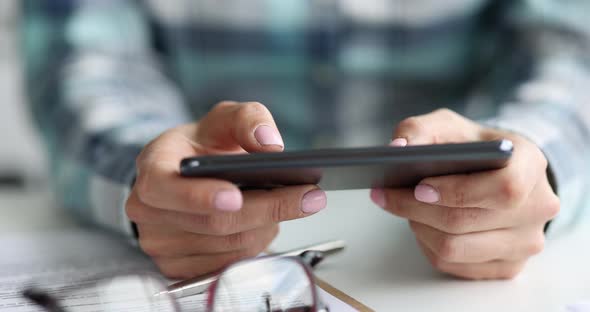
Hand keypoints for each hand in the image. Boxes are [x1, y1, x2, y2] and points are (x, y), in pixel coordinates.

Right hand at [126, 102, 326, 278]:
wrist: (186, 175)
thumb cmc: (203, 147)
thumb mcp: (224, 119)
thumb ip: (247, 119)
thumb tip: (270, 143)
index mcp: (152, 168)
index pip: (164, 188)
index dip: (200, 196)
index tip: (236, 196)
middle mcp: (148, 210)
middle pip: (213, 223)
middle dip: (267, 209)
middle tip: (309, 196)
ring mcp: (160, 244)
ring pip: (227, 246)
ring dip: (266, 227)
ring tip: (289, 204)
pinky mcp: (178, 268)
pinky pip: (228, 265)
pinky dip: (256, 245)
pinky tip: (266, 224)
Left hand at [372, 109, 559, 279]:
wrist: (500, 171)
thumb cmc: (473, 148)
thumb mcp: (447, 126)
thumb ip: (419, 130)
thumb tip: (397, 148)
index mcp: (531, 164)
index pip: (504, 187)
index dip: (457, 191)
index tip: (419, 186)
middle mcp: (538, 207)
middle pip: (466, 221)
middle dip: (415, 208)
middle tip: (386, 195)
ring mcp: (527, 242)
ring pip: (455, 248)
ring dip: (419, 228)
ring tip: (404, 208)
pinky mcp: (509, 266)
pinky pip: (455, 266)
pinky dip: (428, 245)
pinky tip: (422, 225)